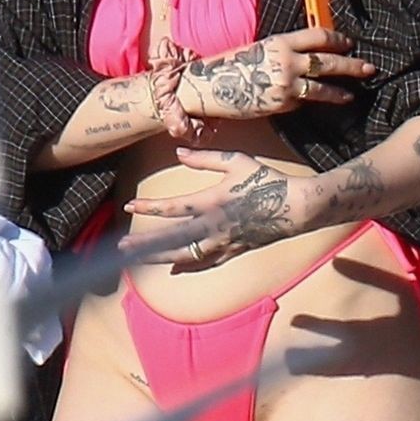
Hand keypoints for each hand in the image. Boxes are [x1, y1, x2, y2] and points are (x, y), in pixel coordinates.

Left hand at [121, 148, 316, 265]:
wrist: (296, 207)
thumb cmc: (267, 179)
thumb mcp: (236, 162)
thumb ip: (205, 159)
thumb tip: (179, 153)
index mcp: (213, 201)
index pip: (174, 207)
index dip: (150, 207)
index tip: (130, 206)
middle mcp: (215, 226)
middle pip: (173, 238)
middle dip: (146, 244)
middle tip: (123, 248)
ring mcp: (224, 242)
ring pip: (187, 255)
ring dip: (161, 258)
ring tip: (139, 261)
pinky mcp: (234, 251)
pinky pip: (207, 262)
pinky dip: (189, 266)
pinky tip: (174, 268)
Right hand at [181, 28, 374, 122]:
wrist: (207, 86)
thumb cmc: (229, 65)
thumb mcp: (259, 49)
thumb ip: (284, 51)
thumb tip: (306, 56)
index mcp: (280, 41)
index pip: (318, 36)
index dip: (337, 39)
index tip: (349, 43)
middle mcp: (286, 62)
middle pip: (328, 63)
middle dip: (351, 66)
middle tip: (368, 68)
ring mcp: (285, 86)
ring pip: (322, 89)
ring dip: (339, 92)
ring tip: (351, 94)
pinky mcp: (281, 106)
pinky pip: (302, 104)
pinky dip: (310, 103)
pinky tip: (318, 104)